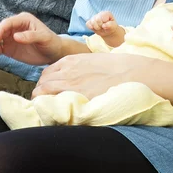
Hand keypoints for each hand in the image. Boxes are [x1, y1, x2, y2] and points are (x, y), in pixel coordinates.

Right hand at [0, 12, 62, 65]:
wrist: (53, 53)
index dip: (0, 30)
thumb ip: (30, 36)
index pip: (7, 23)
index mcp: (23, 20)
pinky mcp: (8, 48)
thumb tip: (16, 37)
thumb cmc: (51, 42)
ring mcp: (9, 38)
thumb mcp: (44, 38)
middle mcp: (14, 28)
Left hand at [32, 53, 152, 98]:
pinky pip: (52, 100)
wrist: (132, 72)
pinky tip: (50, 112)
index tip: (48, 90)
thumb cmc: (118, 67)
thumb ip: (82, 68)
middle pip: (42, 81)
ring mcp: (70, 82)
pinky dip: (47, 104)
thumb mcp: (95, 61)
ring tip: (45, 108)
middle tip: (44, 102)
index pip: (48, 71)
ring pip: (42, 90)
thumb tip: (77, 79)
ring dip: (40, 99)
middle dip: (40, 91)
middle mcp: (67, 69)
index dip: (45, 82)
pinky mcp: (77, 95)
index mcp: (72, 60)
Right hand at [86, 11, 117, 36]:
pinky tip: (95, 28)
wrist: (108, 32)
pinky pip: (87, 24)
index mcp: (106, 13)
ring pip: (91, 22)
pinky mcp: (90, 21)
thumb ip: (110, 25)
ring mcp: (94, 17)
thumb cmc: (111, 28)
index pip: (102, 17)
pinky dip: (91, 27)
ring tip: (100, 28)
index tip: (107, 26)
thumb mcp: (113, 27)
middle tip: (103, 27)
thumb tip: (104, 25)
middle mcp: (100, 13)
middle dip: (100, 26)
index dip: (104, 24)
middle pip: (96, 20)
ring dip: (96, 27)